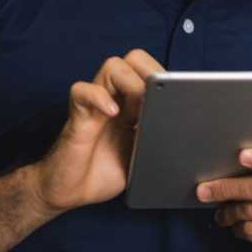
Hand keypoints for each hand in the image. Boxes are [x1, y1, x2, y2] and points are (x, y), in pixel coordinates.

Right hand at [33, 49, 163, 213]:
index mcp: (133, 105)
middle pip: (134, 60)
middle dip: (150, 73)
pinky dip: (99, 97)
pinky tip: (113, 113)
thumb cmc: (105, 172)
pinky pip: (82, 92)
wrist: (70, 191)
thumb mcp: (142, 157)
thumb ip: (157, 140)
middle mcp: (115, 99)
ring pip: (112, 66)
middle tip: (158, 99)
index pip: (151, 72)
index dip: (166, 79)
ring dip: (131, 83)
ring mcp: (96, 105)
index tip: (179, 97)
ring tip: (138, 110)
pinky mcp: (77, 117)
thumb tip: (181, 133)